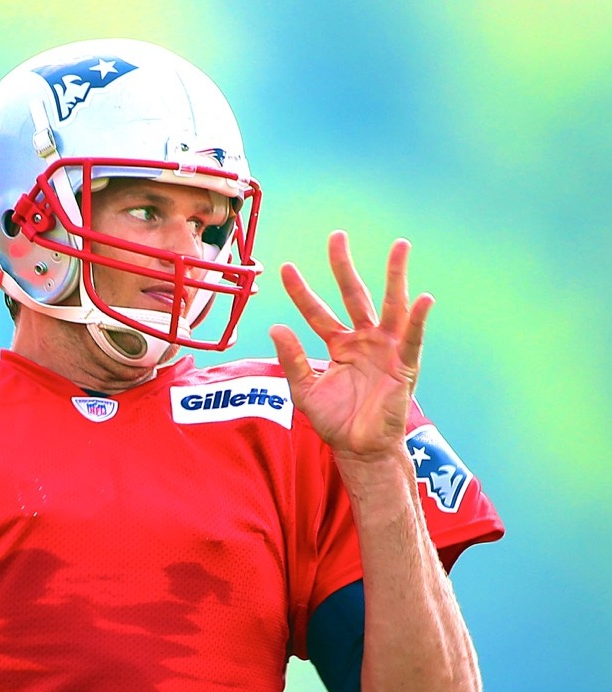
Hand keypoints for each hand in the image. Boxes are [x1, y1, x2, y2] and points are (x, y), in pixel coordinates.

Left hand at [269, 230, 432, 460]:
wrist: (359, 449)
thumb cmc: (335, 421)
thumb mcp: (304, 390)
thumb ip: (292, 359)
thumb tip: (275, 327)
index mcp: (338, 344)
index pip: (316, 311)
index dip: (301, 290)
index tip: (286, 268)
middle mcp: (363, 340)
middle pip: (353, 295)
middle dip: (344, 266)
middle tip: (336, 236)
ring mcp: (386, 349)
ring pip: (390, 306)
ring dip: (395, 277)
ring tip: (400, 247)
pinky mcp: (404, 365)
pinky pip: (413, 339)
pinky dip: (419, 320)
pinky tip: (423, 298)